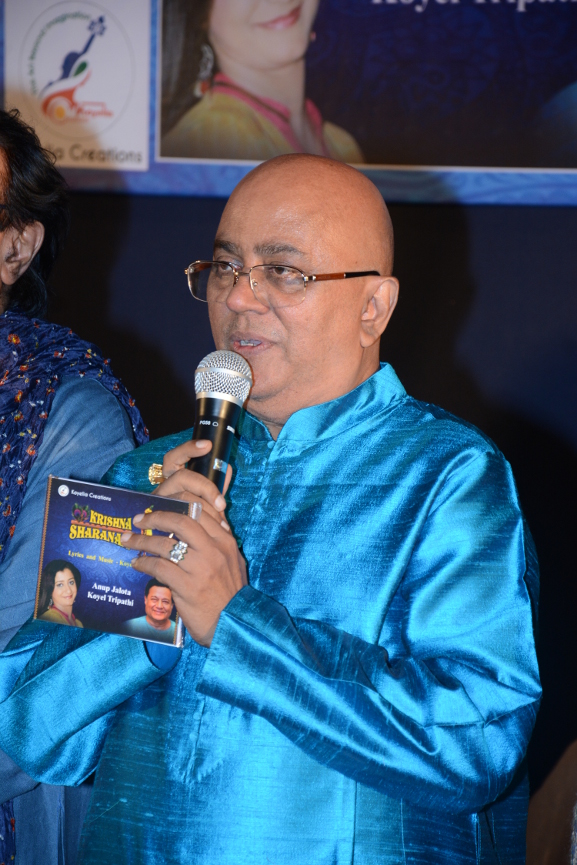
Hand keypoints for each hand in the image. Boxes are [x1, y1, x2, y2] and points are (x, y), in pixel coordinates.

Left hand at [121, 507, 246, 646]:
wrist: (235, 625)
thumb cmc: (231, 595)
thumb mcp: (233, 563)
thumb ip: (218, 544)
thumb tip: (199, 527)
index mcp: (226, 542)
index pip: (201, 512)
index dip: (177, 506)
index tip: (161, 507)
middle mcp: (215, 551)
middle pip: (181, 522)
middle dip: (156, 517)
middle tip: (139, 519)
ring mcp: (201, 568)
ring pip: (165, 545)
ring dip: (142, 541)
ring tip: (128, 541)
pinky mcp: (188, 587)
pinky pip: (159, 567)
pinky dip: (144, 563)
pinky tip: (136, 564)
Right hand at [153, 440, 232, 525]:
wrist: (186, 548)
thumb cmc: (196, 519)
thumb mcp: (207, 500)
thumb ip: (215, 484)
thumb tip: (227, 467)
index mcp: (173, 479)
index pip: (175, 458)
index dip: (189, 449)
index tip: (208, 445)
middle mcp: (164, 489)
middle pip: (180, 477)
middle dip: (205, 487)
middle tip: (221, 504)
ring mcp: (159, 505)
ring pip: (179, 498)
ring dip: (204, 508)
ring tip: (219, 519)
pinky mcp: (156, 523)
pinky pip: (175, 519)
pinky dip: (196, 523)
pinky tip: (209, 529)